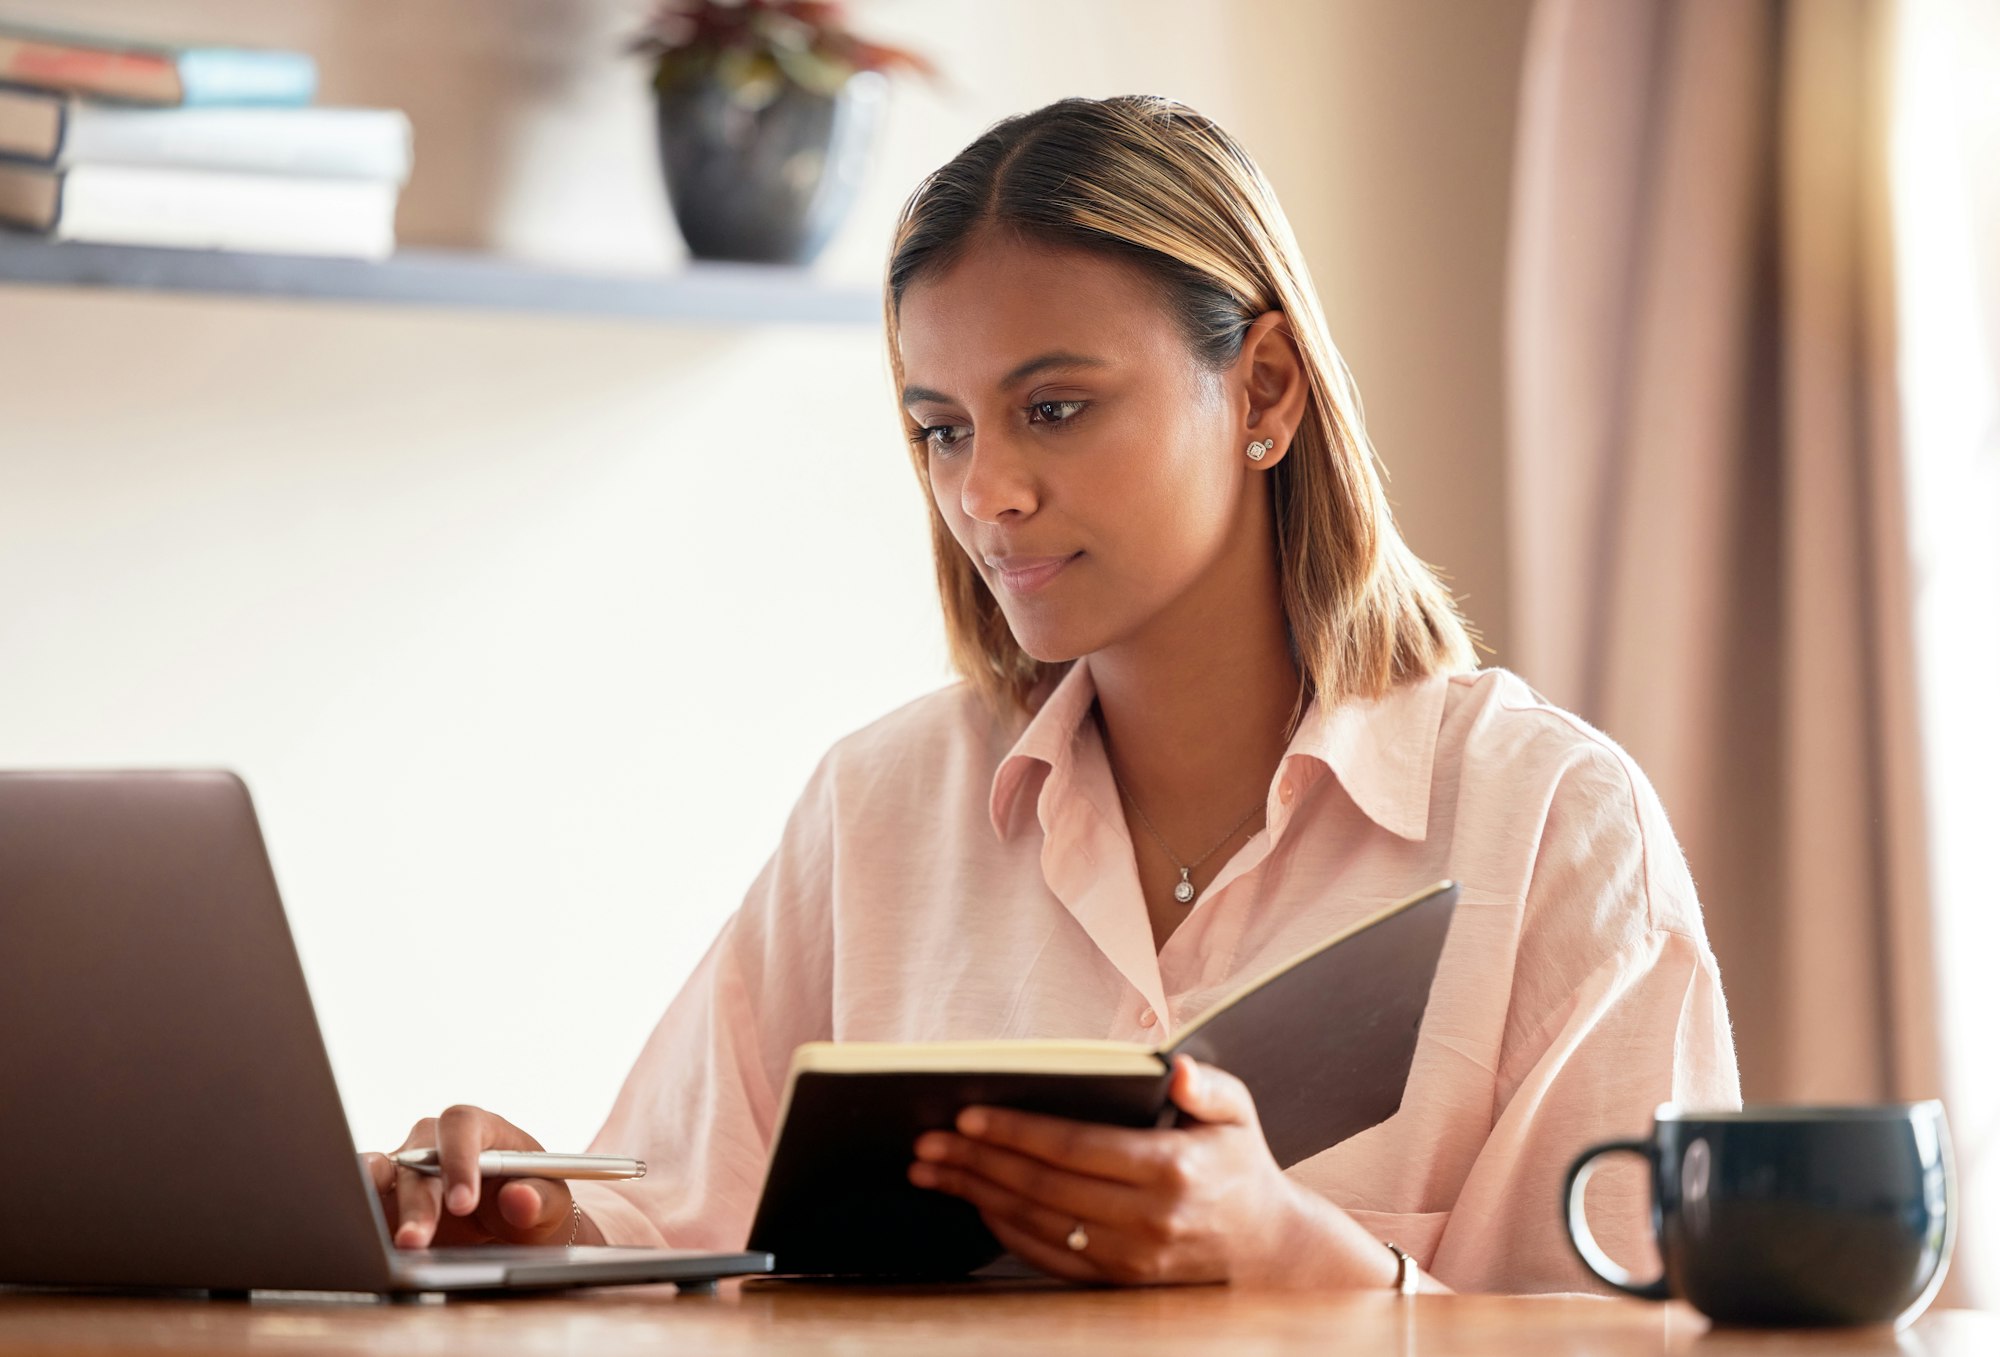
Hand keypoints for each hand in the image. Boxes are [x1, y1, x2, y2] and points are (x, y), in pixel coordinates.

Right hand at [362, 1105, 590, 1249]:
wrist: (514, 1233)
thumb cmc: (532, 1206)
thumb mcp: (550, 1207)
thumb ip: (540, 1201)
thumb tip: (519, 1198)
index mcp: (480, 1129)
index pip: (462, 1126)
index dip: (459, 1159)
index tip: (464, 1203)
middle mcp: (434, 1144)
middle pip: (416, 1158)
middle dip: (417, 1202)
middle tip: (417, 1241)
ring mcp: (403, 1171)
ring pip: (378, 1173)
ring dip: (373, 1202)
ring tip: (367, 1230)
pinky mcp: (382, 1201)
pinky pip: (360, 1200)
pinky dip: (355, 1215)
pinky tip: (351, 1236)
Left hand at [907, 1055, 1396, 1286]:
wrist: (1268, 1253)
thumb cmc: (1242, 1168)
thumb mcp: (1239, 1114)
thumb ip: (1209, 1086)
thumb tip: (1177, 1070)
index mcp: (1170, 1169)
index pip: (1074, 1147)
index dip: (1016, 1131)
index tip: (968, 1115)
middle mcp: (1146, 1220)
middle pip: (1042, 1187)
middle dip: (977, 1162)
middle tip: (926, 1142)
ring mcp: (1129, 1258)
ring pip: (1036, 1223)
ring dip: (976, 1194)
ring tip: (932, 1171)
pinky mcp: (1117, 1282)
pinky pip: (1048, 1258)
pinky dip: (1005, 1230)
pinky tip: (975, 1203)